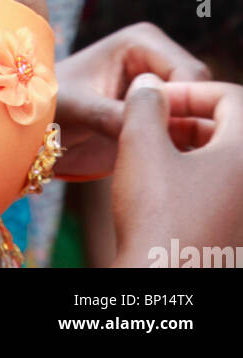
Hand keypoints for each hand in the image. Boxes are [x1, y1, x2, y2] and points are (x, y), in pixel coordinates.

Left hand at [53, 22, 209, 179]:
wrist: (36, 128)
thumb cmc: (48, 106)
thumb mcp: (77, 108)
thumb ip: (111, 114)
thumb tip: (144, 129)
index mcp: (142, 41)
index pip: (189, 72)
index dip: (186, 104)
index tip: (164, 134)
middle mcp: (158, 61)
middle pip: (202, 96)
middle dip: (189, 123)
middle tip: (162, 152)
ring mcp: (163, 90)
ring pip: (199, 118)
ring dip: (184, 140)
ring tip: (152, 157)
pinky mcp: (161, 117)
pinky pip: (188, 137)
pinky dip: (178, 151)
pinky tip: (154, 163)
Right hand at [112, 75, 242, 265]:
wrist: (164, 288)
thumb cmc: (157, 218)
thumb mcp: (141, 147)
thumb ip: (146, 104)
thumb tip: (150, 84)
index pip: (231, 97)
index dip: (190, 91)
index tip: (157, 100)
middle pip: (233, 129)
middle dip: (191, 119)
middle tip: (155, 125)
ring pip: (230, 161)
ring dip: (195, 148)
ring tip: (155, 155)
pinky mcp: (240, 232)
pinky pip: (229, 191)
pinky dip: (203, 178)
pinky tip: (167, 188)